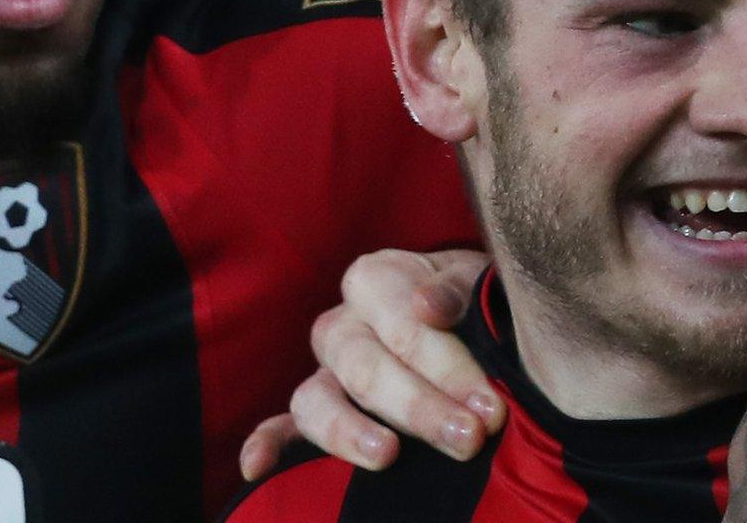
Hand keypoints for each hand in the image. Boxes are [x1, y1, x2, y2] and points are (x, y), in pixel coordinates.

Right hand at [239, 247, 501, 479]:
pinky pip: (282, 425)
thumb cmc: (475, 298)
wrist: (472, 314)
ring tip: (387, 455)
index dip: (448, 369)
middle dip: (420, 408)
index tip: (489, 408)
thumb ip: (457, 289)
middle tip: (468, 438)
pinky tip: (256, 468)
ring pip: (316, 400)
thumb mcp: (478, 279)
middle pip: (365, 367)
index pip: (404, 327)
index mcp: (377, 279)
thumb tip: (427, 306)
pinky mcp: (316, 410)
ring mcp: (324, 370)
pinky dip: (267, 444)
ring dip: (348, 431)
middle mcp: (343, 323)